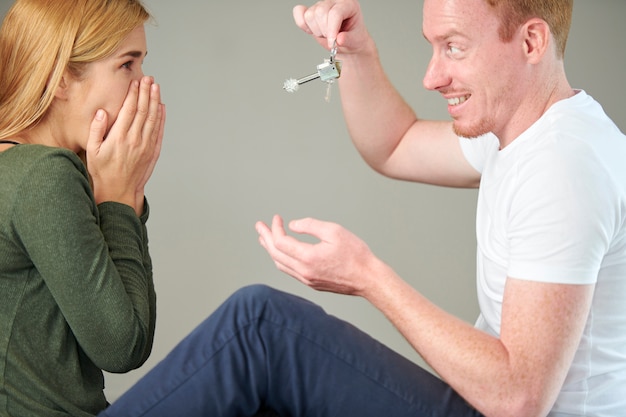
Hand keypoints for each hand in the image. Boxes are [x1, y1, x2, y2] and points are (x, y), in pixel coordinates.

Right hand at [87, 76, 165, 214]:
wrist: (119, 192)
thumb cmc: (102, 172)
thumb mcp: (92, 151)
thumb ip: (96, 130)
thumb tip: (101, 112)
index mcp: (119, 137)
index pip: (129, 110)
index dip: (134, 94)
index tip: (135, 82)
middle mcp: (135, 140)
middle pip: (144, 110)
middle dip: (146, 92)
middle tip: (149, 78)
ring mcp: (146, 146)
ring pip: (153, 119)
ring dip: (155, 101)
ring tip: (156, 87)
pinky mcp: (153, 152)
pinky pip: (159, 131)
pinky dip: (161, 118)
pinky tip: (162, 107)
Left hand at [255, 215, 377, 295]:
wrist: (369, 279)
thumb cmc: (356, 254)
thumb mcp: (334, 231)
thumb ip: (310, 225)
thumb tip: (293, 226)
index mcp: (308, 257)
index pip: (280, 242)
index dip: (274, 228)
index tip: (277, 218)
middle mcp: (304, 271)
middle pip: (275, 254)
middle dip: (265, 238)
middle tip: (259, 226)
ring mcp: (307, 280)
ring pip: (281, 265)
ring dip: (271, 250)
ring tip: (265, 239)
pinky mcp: (313, 284)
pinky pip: (290, 271)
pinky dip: (282, 259)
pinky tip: (283, 253)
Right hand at [293, 0, 369, 52]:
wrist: (347, 42)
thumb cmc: (353, 38)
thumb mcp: (355, 41)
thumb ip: (347, 39)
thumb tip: (339, 39)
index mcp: (348, 5)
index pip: (335, 13)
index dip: (332, 30)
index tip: (332, 43)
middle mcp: (334, 1)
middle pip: (320, 12)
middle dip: (324, 31)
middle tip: (331, 38)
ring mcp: (321, 4)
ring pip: (310, 15)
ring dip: (316, 30)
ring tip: (325, 34)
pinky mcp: (311, 10)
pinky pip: (299, 12)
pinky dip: (302, 24)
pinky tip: (312, 30)